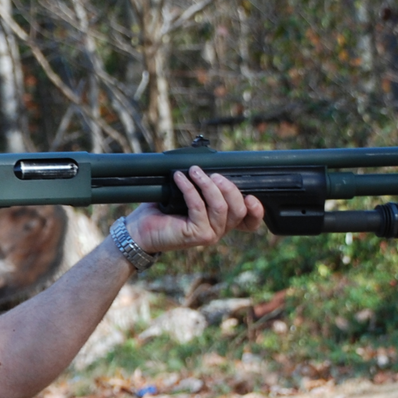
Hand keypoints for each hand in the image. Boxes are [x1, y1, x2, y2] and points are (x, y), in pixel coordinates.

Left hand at [124, 167, 264, 253]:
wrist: (140, 230)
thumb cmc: (163, 210)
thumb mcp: (189, 194)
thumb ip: (205, 185)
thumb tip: (210, 162)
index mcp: (222, 221)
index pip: (249, 221)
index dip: (257, 210)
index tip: (252, 195)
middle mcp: (219, 230)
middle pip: (239, 209)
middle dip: (228, 187)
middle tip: (213, 173)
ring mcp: (210, 234)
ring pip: (221, 207)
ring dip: (207, 184)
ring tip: (194, 171)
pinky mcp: (196, 235)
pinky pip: (198, 207)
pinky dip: (189, 188)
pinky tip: (179, 178)